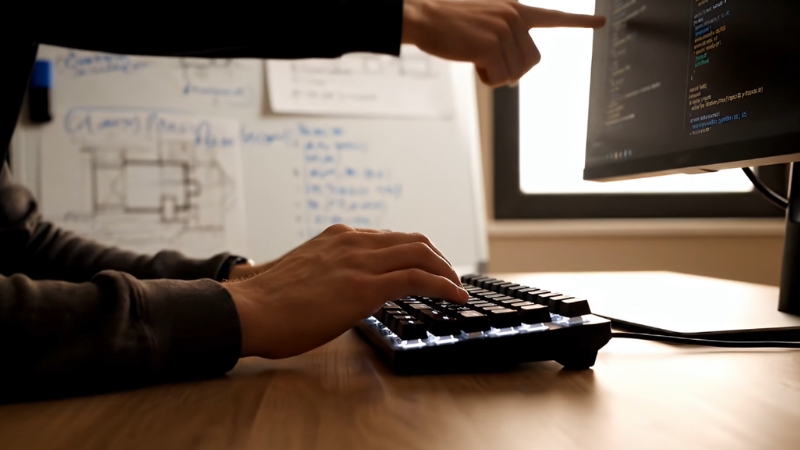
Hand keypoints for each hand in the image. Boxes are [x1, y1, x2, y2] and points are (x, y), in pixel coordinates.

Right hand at [224, 224, 467, 358]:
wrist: (249, 310)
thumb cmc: (267, 302)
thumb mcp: (302, 272)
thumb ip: (325, 271)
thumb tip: (336, 288)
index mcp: (337, 237)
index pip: (389, 238)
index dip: (412, 253)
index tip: (423, 267)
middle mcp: (353, 241)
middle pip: (412, 240)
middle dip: (437, 258)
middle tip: (448, 277)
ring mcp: (360, 261)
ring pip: (421, 254)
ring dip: (446, 270)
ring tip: (456, 288)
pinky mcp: (366, 286)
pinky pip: (419, 279)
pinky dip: (444, 286)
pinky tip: (456, 298)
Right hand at [401, 0, 605, 85]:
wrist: (424, 18)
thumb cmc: (449, 24)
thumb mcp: (485, 23)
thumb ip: (506, 39)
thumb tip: (516, 73)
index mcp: (515, 10)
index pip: (553, 17)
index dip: (578, 21)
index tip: (602, 21)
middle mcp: (514, 17)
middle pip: (531, 62)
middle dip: (511, 70)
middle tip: (486, 61)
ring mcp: (504, 30)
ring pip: (515, 73)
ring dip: (495, 75)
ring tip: (474, 56)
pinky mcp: (491, 45)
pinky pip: (500, 78)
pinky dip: (486, 79)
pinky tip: (471, 60)